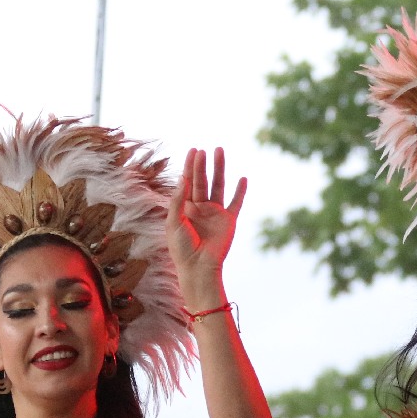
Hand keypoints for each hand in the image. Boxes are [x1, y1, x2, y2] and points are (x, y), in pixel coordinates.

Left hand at [167, 147, 245, 282]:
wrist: (198, 268)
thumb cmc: (181, 248)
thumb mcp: (174, 222)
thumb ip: (178, 200)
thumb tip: (184, 178)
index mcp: (184, 207)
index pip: (187, 182)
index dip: (190, 166)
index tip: (193, 150)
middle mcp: (200, 208)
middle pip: (202, 180)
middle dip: (202, 165)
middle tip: (204, 150)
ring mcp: (215, 213)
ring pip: (218, 186)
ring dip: (219, 169)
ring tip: (220, 152)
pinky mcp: (229, 221)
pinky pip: (235, 203)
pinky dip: (240, 191)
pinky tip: (243, 178)